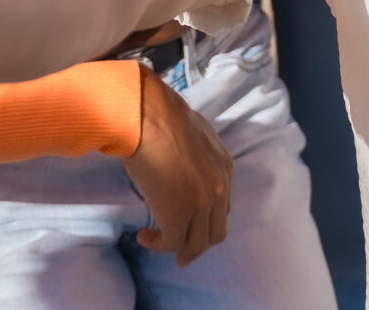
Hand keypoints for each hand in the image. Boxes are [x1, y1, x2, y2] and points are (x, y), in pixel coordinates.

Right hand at [123, 66, 232, 263]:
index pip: (222, 207)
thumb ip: (195, 154)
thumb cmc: (161, 116)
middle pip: (215, 232)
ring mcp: (201, 204)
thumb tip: (180, 162)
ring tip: (157, 243)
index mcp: (225, 167)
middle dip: (198, 245)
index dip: (207, 221)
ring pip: (197, 243)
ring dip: (178, 249)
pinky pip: (172, 243)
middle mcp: (219, 188)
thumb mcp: (192, 133)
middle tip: (182, 253)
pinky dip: (157, 245)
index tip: (191, 225)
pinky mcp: (178, 215)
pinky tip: (144, 238)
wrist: (148, 116)